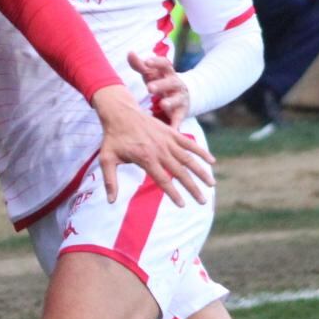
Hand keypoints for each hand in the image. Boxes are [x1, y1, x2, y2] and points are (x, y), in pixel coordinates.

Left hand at [90, 86, 214, 206]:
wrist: (120, 113)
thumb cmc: (112, 138)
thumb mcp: (106, 159)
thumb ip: (110, 181)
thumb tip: (110, 201)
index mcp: (145, 158)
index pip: (163, 180)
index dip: (173, 194)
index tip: (182, 205)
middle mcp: (160, 150)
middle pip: (180, 172)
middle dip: (193, 188)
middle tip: (203, 201)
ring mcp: (167, 140)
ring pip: (188, 159)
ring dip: (201, 172)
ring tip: (211, 184)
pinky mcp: (171, 132)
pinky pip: (189, 143)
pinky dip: (201, 151)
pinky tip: (211, 161)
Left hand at [128, 50, 188, 127]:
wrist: (182, 95)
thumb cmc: (160, 82)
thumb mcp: (151, 73)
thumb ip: (140, 65)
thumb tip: (130, 52)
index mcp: (168, 73)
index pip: (165, 64)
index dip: (157, 62)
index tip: (147, 62)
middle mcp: (176, 84)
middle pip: (171, 82)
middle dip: (161, 84)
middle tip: (149, 87)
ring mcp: (180, 98)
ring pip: (177, 99)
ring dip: (171, 102)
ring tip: (163, 104)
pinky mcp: (182, 112)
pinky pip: (179, 118)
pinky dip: (176, 124)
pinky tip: (171, 129)